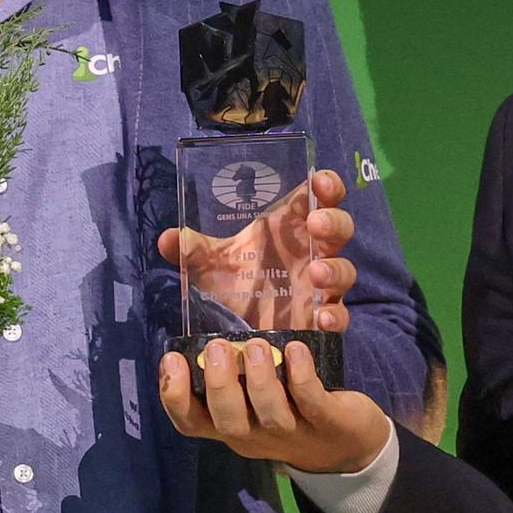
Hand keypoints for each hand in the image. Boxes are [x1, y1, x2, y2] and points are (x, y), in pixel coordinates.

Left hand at [156, 169, 356, 332]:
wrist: (237, 331)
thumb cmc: (234, 283)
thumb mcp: (211, 264)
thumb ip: (193, 250)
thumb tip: (167, 239)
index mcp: (291, 227)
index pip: (319, 196)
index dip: (327, 185)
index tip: (320, 182)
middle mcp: (312, 251)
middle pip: (340, 227)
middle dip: (333, 222)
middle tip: (316, 225)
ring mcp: (320, 286)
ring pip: (345, 269)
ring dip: (335, 268)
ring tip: (316, 273)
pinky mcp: (321, 318)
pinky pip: (340, 316)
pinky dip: (336, 317)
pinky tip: (322, 319)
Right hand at [160, 338, 390, 474]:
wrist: (348, 445)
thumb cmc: (290, 409)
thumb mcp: (253, 399)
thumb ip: (231, 374)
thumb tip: (205, 333)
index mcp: (231, 426)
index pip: (191, 423)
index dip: (175, 396)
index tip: (171, 358)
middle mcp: (255, 434)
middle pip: (226, 422)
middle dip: (219, 384)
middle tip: (217, 347)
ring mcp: (291, 432)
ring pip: (269, 414)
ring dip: (260, 379)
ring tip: (258, 345)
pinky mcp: (327, 422)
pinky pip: (311, 401)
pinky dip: (301, 375)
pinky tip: (296, 349)